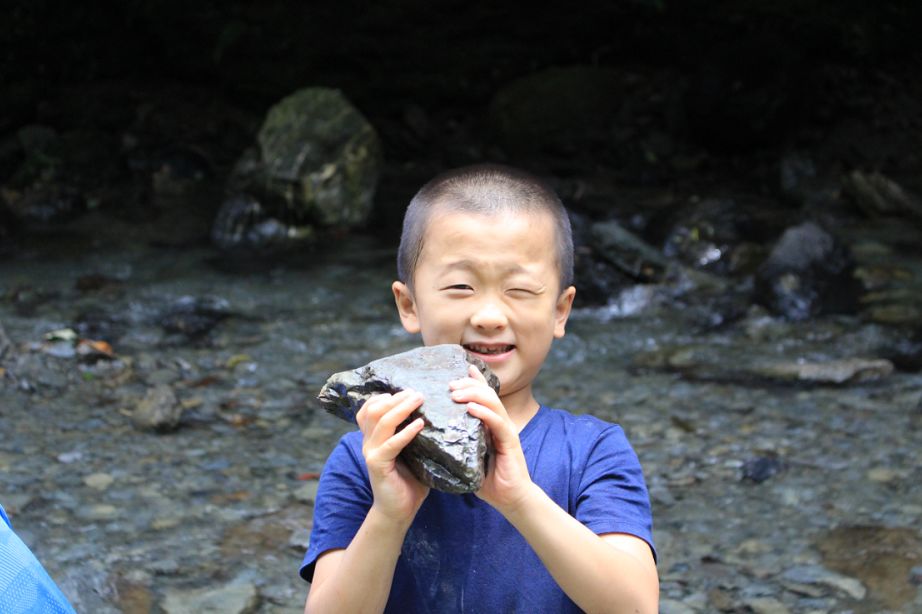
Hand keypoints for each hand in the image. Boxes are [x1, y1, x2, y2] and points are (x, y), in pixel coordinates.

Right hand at [356, 390, 429, 523]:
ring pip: (382, 421)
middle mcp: (368, 441)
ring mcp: (371, 452)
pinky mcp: (378, 465)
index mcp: (374, 437)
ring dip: (401, 408)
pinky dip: (406, 432)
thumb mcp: (412, 452)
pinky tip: (420, 424)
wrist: (399, 511)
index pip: (369, 408)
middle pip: (375, 409)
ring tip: (418, 400)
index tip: (405, 390)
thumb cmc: (409, 480)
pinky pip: (391, 444)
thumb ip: (415, 434)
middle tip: (417, 392)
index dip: (384, 396)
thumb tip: (437, 414)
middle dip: (397, 397)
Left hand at [450, 366, 534, 512]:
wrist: (511, 498)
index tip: (461, 369)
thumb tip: (433, 438)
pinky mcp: (510, 441)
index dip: (474, 380)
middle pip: (487, 393)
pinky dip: (484, 413)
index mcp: (491, 424)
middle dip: (468, 384)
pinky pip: (497, 422)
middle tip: (449, 385)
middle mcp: (500, 423)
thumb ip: (458, 445)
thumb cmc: (489, 480)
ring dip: (473, 394)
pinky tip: (471, 409)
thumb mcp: (468, 458)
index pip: (484, 396)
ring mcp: (506, 430)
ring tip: (455, 394)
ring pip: (492, 402)